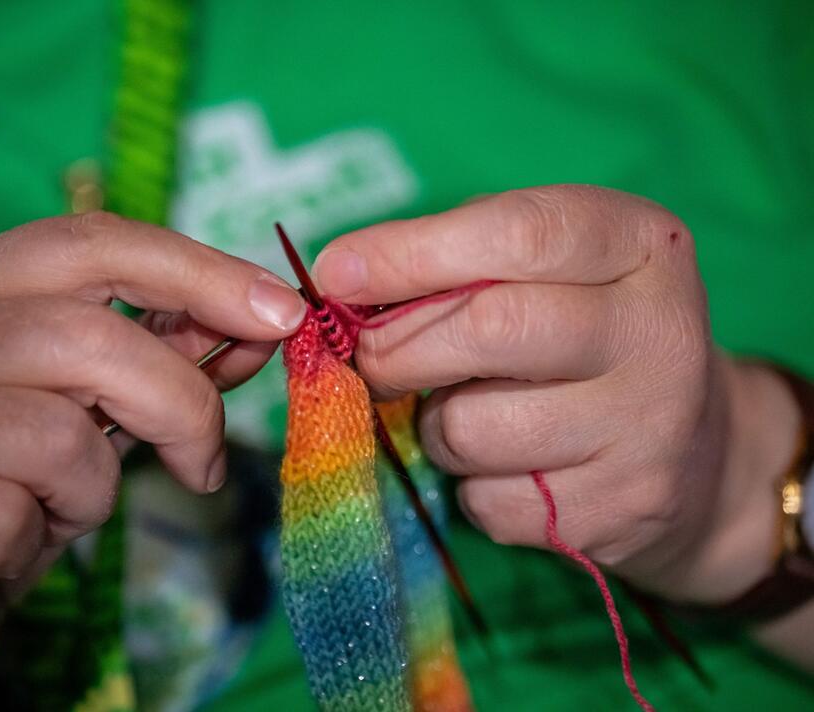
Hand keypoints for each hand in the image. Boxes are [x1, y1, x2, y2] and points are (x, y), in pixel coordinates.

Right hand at [0, 212, 305, 709]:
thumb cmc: (1, 485)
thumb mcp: (87, 409)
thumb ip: (161, 355)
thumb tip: (261, 321)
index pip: (94, 242)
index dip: (200, 272)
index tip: (281, 313)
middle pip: (92, 336)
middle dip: (181, 404)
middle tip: (205, 462)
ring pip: (58, 435)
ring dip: (92, 487)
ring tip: (57, 506)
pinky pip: (8, 516)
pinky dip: (33, 540)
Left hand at [313, 185, 798, 604]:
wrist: (696, 453)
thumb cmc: (586, 337)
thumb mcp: (549, 269)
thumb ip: (459, 260)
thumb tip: (341, 279)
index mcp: (638, 245)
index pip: (516, 234)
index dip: (410, 253)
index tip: (336, 271)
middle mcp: (658, 331)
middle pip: (487, 330)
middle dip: (396, 348)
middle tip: (370, 356)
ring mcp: (648, 428)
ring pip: (470, 428)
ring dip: (434, 425)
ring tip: (467, 411)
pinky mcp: (622, 510)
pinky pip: (487, 502)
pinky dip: (468, 484)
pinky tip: (510, 464)